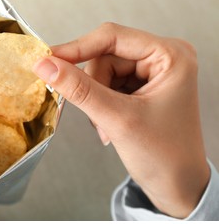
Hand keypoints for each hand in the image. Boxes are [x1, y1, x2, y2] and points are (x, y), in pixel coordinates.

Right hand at [33, 23, 209, 217]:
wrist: (177, 186)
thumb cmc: (164, 156)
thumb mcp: (117, 119)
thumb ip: (79, 89)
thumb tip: (46, 65)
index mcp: (170, 55)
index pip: (112, 37)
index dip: (77, 48)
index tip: (48, 60)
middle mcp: (162, 58)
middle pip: (105, 56)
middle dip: (93, 86)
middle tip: (97, 114)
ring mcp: (152, 72)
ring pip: (102, 71)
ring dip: (96, 99)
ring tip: (107, 125)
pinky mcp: (141, 86)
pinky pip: (106, 84)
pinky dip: (100, 104)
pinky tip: (110, 124)